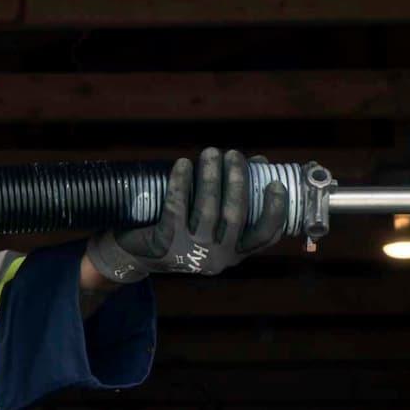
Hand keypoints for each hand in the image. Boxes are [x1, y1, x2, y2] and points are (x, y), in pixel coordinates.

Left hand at [85, 147, 286, 283]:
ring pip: (208, 209)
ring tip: (211, 153)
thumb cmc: (179, 232)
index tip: (275, 183)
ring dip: (211, 176)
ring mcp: (192, 251)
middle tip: (234, 154)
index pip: (265, 236)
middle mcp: (217, 257)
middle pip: (235, 215)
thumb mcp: (210, 223)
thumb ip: (234, 199)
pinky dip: (182, 182)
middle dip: (237, 180)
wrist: (135, 255)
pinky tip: (184, 163)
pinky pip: (177, 206)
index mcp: (234, 253)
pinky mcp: (166, 242)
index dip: (274, 210)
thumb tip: (260, 162)